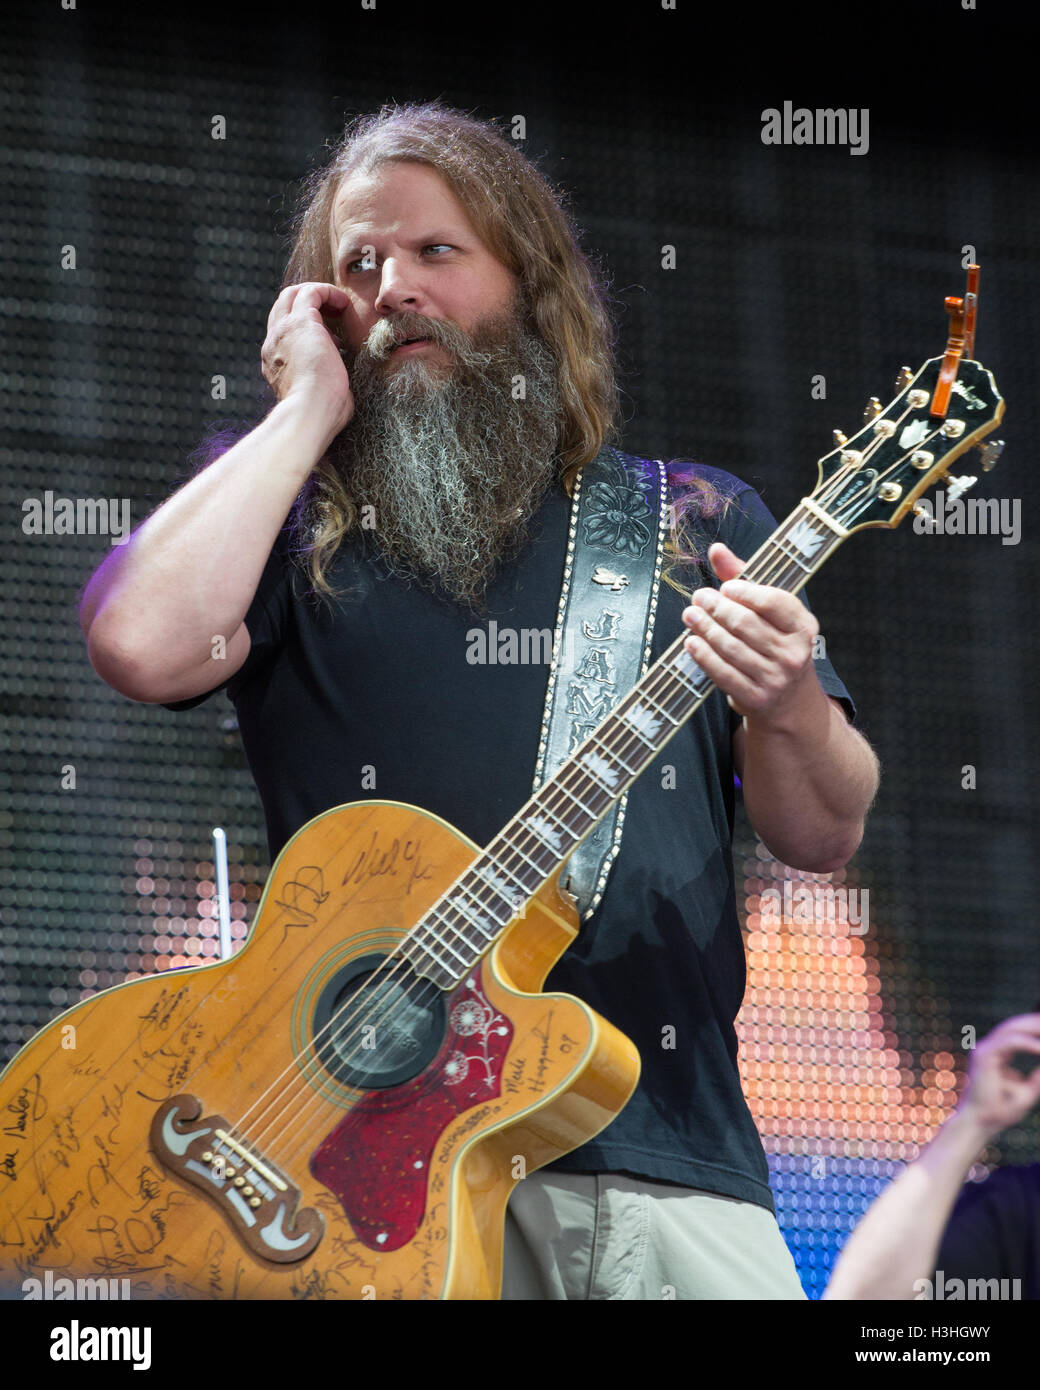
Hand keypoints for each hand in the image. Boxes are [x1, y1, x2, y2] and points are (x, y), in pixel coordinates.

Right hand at [261, 282, 354, 434]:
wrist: (309, 414)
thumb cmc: (320, 417)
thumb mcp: (319, 400)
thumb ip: (324, 390)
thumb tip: (341, 393)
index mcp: (276, 365)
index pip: (285, 335)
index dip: (307, 331)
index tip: (332, 339)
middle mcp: (273, 345)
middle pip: (282, 309)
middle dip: (307, 304)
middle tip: (332, 311)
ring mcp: (283, 331)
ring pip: (292, 295)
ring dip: (317, 295)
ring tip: (339, 305)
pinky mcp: (301, 322)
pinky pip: (311, 292)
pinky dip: (327, 292)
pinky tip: (344, 303)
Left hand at [681, 542, 820, 722]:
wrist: (788, 699)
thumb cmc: (775, 644)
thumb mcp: (770, 613)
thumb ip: (744, 579)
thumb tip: (716, 549)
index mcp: (803, 626)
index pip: (773, 602)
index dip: (744, 592)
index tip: (724, 587)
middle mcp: (793, 653)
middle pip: (745, 624)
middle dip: (717, 608)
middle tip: (699, 597)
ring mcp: (775, 678)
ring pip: (731, 647)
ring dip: (705, 628)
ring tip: (690, 615)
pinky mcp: (755, 698)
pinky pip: (722, 673)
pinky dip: (703, 655)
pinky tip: (690, 642)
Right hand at [958, 1013, 1039, 1138]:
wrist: (980, 1124)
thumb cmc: (1000, 1112)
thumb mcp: (1026, 1093)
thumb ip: (1037, 1079)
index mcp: (995, 1054)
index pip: (1015, 1033)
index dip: (1033, 1028)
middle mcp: (987, 1048)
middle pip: (1013, 1025)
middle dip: (1034, 1022)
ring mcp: (984, 1050)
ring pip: (1010, 1028)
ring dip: (1033, 1027)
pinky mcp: (984, 1056)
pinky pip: (1010, 1043)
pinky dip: (1028, 1043)